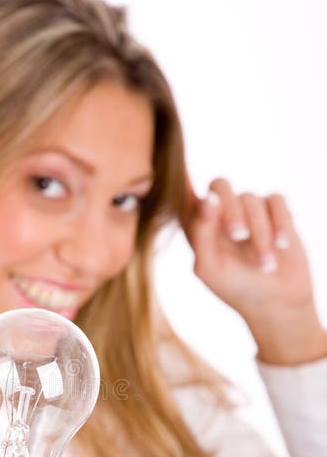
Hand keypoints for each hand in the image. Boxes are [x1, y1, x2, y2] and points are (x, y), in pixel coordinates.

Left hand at [179, 174, 315, 324]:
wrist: (275, 304)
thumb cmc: (236, 289)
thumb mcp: (209, 268)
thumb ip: (201, 233)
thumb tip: (207, 197)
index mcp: (197, 225)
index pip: (184, 193)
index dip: (179, 172)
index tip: (175, 152)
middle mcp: (221, 213)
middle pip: (220, 185)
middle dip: (230, 210)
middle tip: (238, 237)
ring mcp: (249, 210)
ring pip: (250, 198)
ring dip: (259, 233)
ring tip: (266, 264)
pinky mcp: (275, 212)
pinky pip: (275, 200)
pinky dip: (279, 223)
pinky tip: (281, 245)